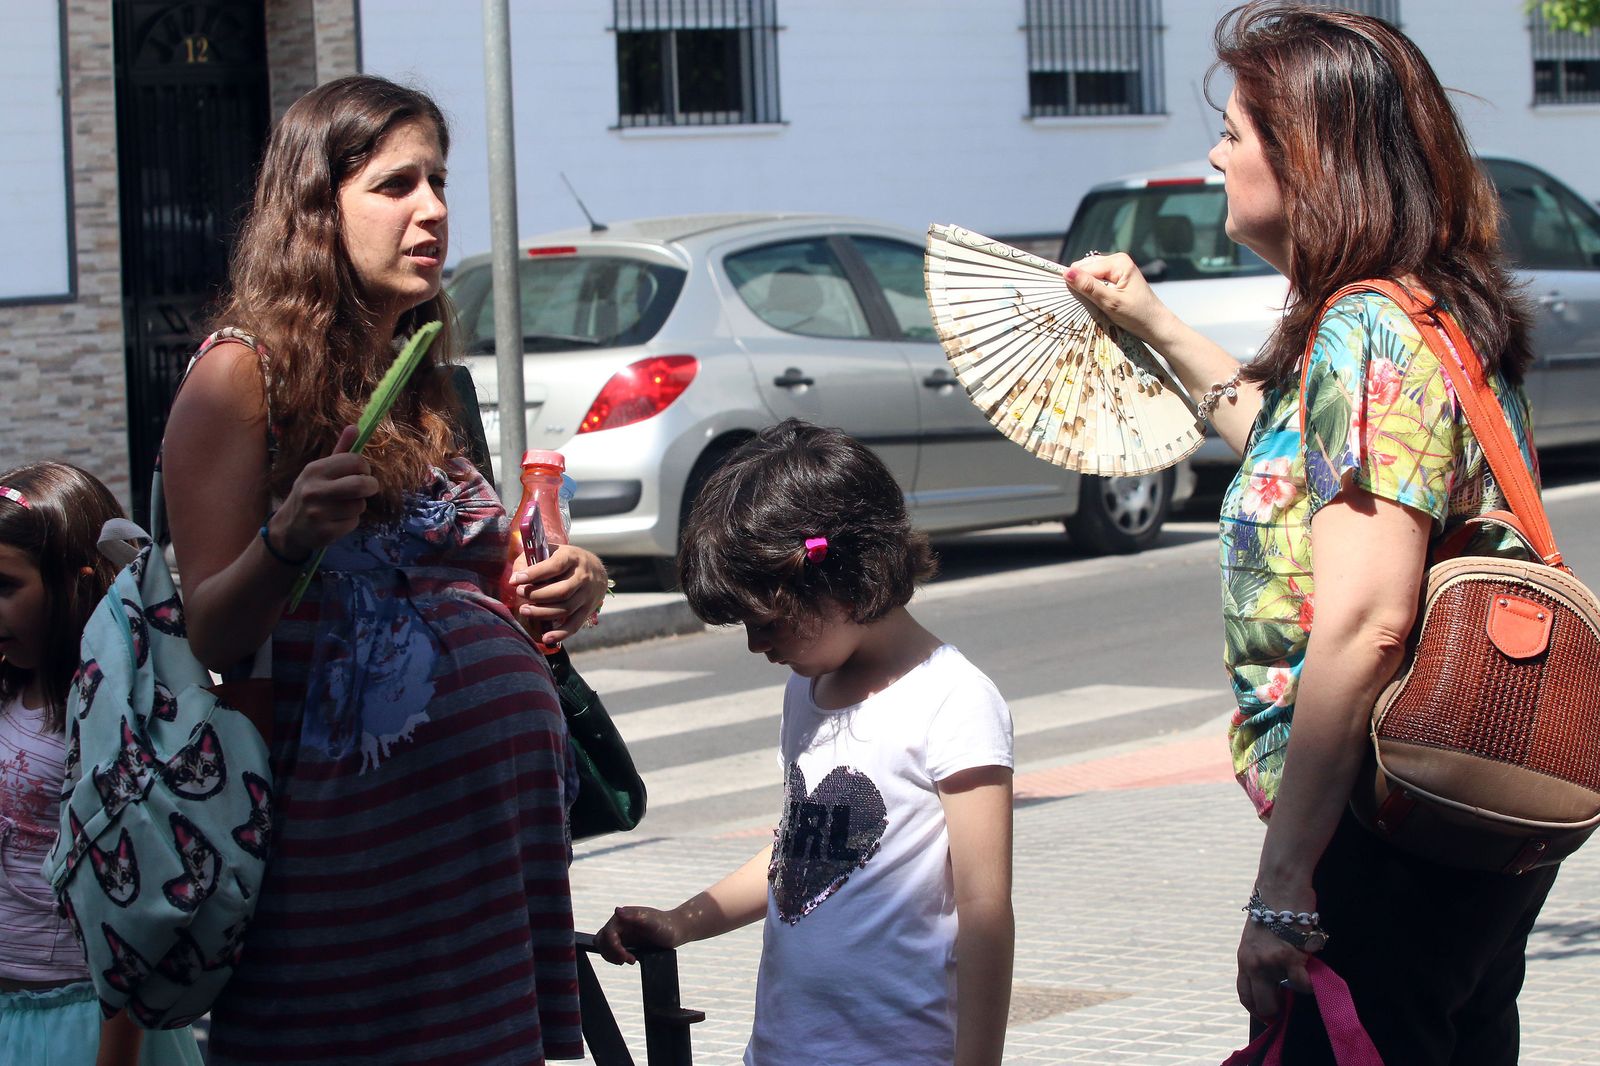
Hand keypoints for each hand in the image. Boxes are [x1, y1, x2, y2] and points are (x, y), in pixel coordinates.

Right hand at [270, 425, 379, 557]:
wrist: (288, 528)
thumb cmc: (309, 494)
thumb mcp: (320, 470)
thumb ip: (340, 450)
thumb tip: (355, 427)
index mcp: (315, 470)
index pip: (354, 461)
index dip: (364, 467)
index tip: (361, 472)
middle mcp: (314, 490)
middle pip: (360, 484)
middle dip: (371, 486)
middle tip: (367, 488)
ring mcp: (318, 512)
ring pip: (359, 505)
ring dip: (358, 506)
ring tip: (343, 506)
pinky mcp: (325, 532)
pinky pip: (354, 523)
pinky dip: (351, 522)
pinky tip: (337, 520)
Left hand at [508, 543, 608, 644]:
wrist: (595, 570)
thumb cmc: (566, 561)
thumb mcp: (552, 551)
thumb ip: (532, 561)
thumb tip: (514, 579)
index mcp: (572, 558)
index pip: (555, 566)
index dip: (534, 574)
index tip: (516, 580)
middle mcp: (583, 577)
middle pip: (561, 591)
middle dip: (537, 595)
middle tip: (520, 593)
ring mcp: (587, 595)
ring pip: (565, 609)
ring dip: (542, 613)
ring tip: (525, 610)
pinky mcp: (588, 610)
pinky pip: (574, 625)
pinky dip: (560, 634)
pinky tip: (546, 638)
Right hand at [596, 905, 683, 964]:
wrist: (676, 931)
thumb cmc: (665, 925)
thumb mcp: (652, 922)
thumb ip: (634, 916)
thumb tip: (616, 911)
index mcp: (623, 916)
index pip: (607, 933)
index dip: (613, 947)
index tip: (625, 957)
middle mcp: (620, 924)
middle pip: (602, 940)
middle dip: (611, 953)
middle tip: (626, 960)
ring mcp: (622, 933)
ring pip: (604, 946)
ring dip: (612, 956)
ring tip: (630, 960)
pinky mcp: (625, 942)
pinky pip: (612, 951)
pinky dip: (617, 958)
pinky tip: (630, 960)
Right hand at [1062, 252, 1182, 347]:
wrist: (1156, 326)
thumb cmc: (1137, 316)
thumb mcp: (1111, 303)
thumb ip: (1089, 287)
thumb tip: (1066, 273)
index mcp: (1118, 262)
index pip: (1083, 267)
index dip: (1077, 284)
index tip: (1077, 301)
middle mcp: (1117, 260)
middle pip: (1084, 268)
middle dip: (1082, 285)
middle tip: (1090, 303)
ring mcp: (1116, 268)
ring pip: (1088, 275)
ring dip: (1087, 290)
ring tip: (1097, 303)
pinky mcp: (1116, 278)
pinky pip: (1095, 280)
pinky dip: (1093, 292)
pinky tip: (1100, 302)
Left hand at [1237, 913, 1314, 1020]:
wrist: (1280, 885)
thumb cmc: (1272, 908)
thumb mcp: (1257, 938)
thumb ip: (1262, 959)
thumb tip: (1276, 981)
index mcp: (1243, 959)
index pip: (1245, 995)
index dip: (1257, 1010)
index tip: (1269, 1017)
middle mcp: (1254, 964)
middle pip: (1264, 1004)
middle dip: (1277, 1011)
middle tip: (1289, 1007)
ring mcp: (1271, 962)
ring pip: (1288, 994)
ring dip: (1298, 988)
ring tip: (1301, 971)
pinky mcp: (1290, 957)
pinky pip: (1304, 984)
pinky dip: (1311, 981)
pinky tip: (1311, 966)